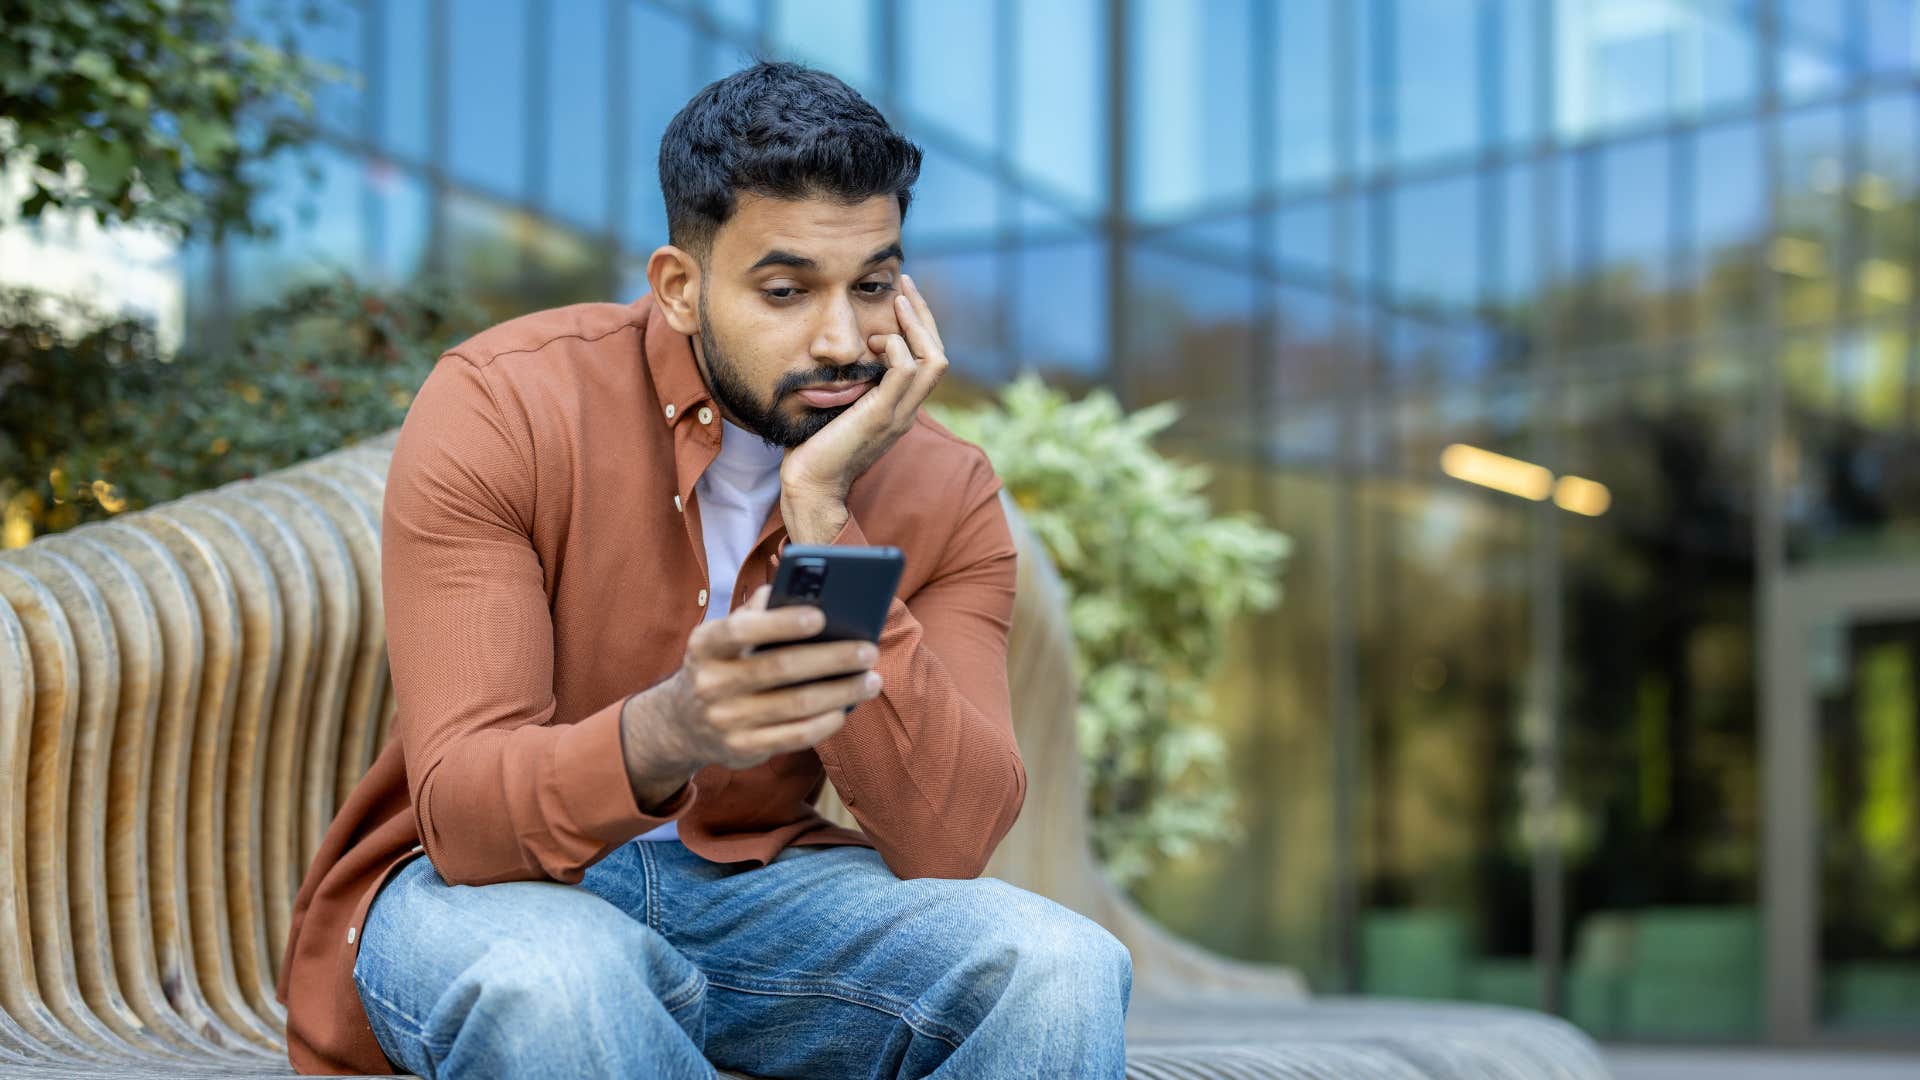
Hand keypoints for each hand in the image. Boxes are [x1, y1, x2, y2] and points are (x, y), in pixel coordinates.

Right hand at [623, 586, 881, 797]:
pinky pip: (795, 736)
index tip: (822, 616)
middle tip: (868, 651)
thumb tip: (803, 589)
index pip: (741, 629)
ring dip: (841, 692)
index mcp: (706, 644)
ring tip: (871, 680)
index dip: (782, 623)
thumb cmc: (723, 664)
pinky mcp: (742, 748)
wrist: (683, 722)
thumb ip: (757, 611)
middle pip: (781, 667)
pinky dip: (826, 722)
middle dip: (832, 658)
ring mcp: (725, 719)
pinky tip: (846, 708)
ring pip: (796, 704)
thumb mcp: (724, 635)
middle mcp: (710, 682)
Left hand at [779, 273, 947, 541]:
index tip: (900, 295)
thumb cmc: (815, 447)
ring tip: (896, 301)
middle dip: (923, 315)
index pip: (926, 359)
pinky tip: (878, 338)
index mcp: (900, 407)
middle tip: (904, 283)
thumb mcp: (839, 407)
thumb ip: (850, 384)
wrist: (810, 483)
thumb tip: (841, 355)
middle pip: (937, 354)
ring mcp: (899, 413)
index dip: (919, 325)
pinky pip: (906, 371)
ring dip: (916, 325)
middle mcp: (907, 409)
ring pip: (932, 359)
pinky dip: (898, 347)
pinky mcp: (882, 416)